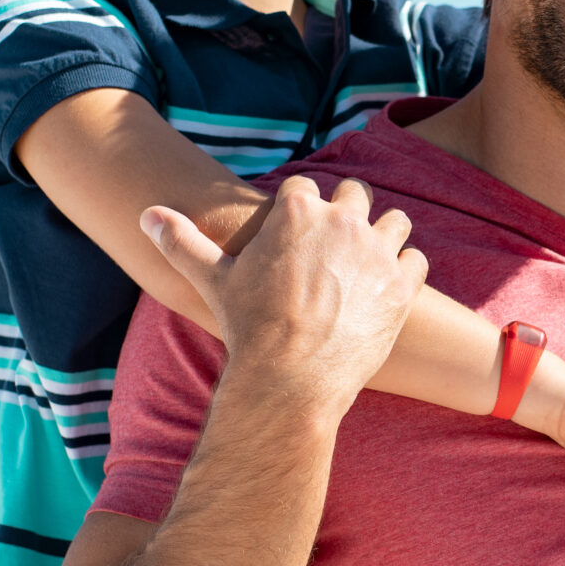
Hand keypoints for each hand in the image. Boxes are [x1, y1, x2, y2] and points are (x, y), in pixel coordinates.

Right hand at [142, 174, 424, 417]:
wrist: (291, 378)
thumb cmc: (249, 327)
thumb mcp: (213, 279)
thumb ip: (182, 241)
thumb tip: (147, 214)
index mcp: (297, 211)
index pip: (305, 186)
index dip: (300, 206)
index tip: (296, 229)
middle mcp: (342, 221)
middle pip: (355, 193)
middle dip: (347, 212)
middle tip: (335, 244)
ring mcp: (377, 250)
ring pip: (395, 222)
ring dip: (384, 236)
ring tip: (367, 263)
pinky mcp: (402, 284)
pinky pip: (416, 258)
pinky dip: (405, 270)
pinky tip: (387, 287)